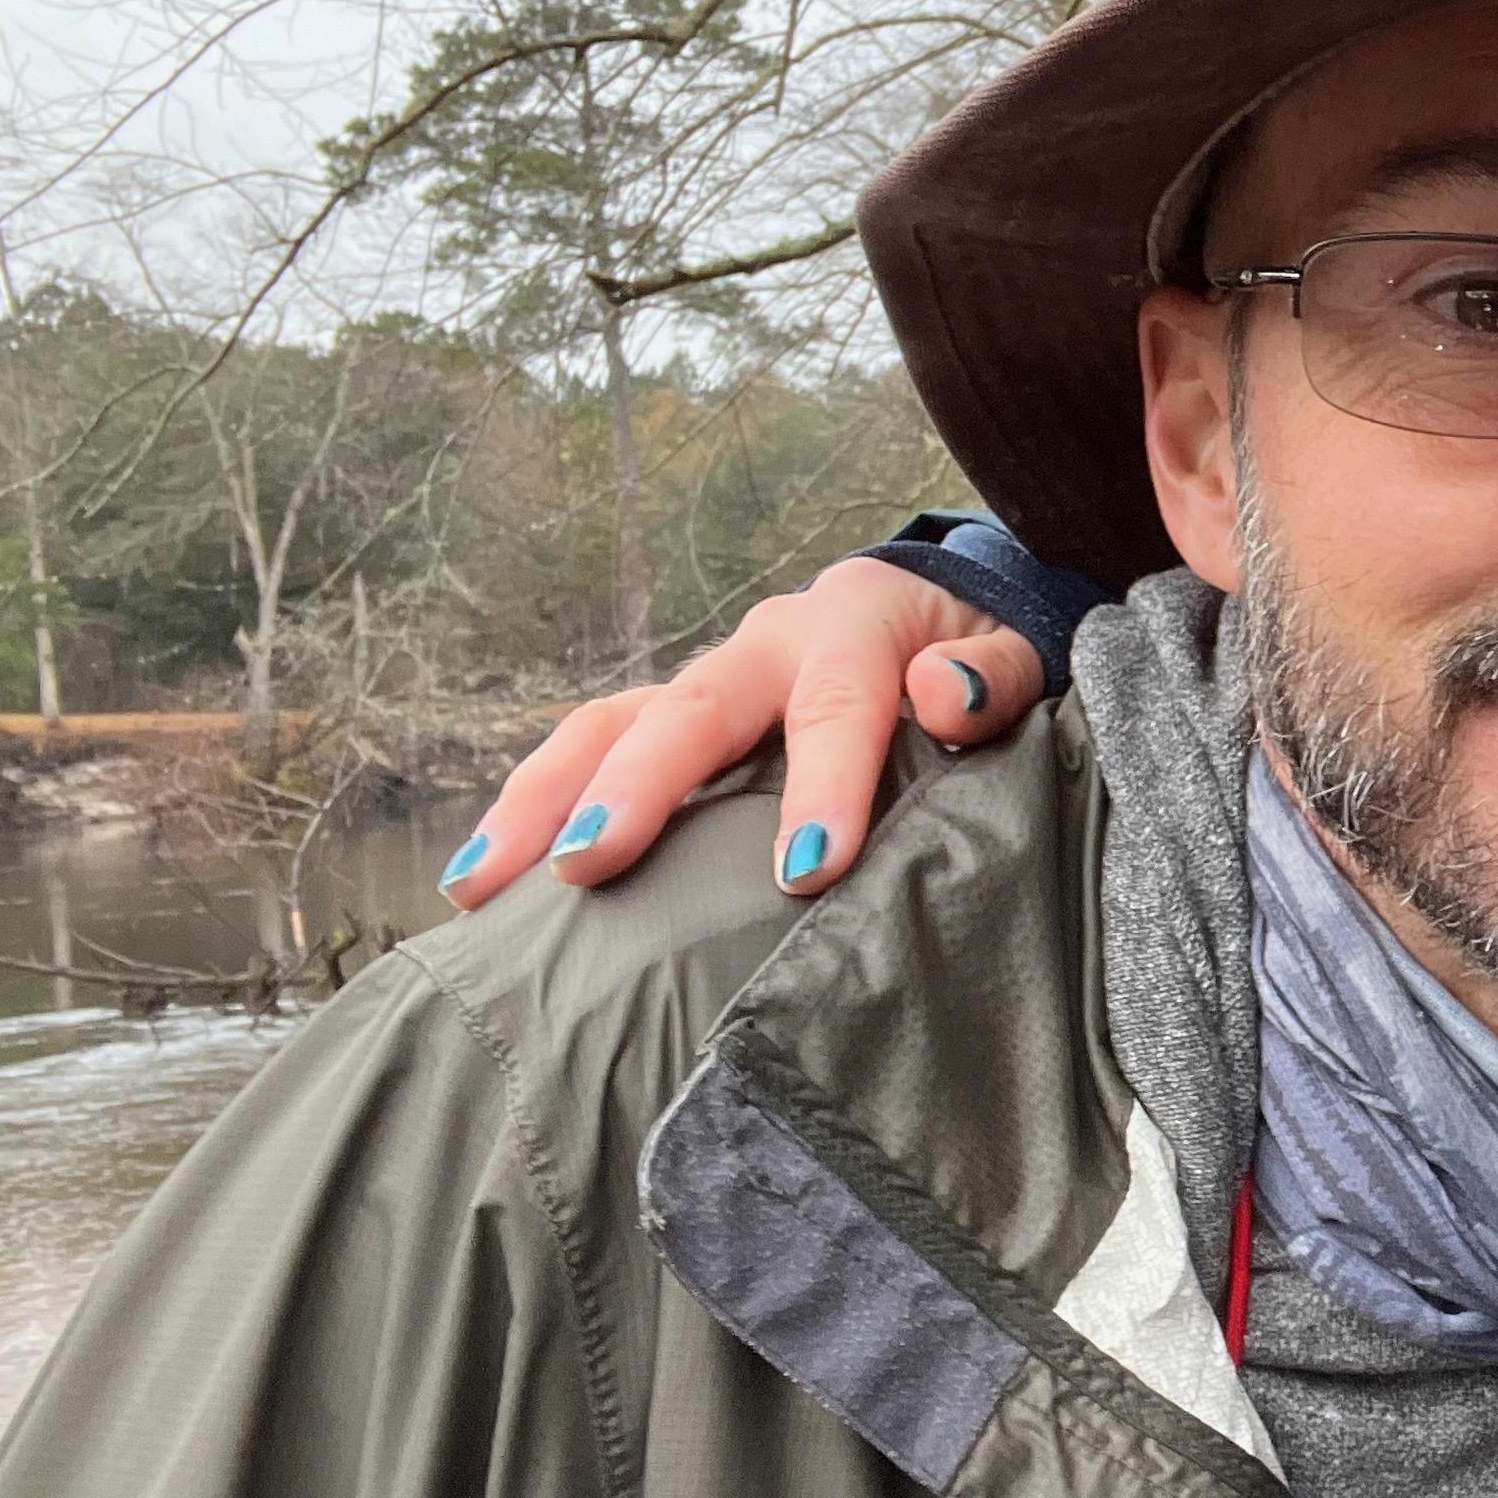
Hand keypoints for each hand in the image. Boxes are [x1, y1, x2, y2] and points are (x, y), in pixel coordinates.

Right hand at [437, 559, 1046, 908]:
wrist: (951, 610)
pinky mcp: (677, 715)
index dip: (822, 784)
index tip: (805, 868)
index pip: (836, 705)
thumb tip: (943, 692)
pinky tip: (484, 886)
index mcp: (857, 623)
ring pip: (609, 725)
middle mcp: (767, 642)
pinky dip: (539, 808)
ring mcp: (711, 678)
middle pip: (689, 709)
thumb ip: (992, 675)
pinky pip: (594, 751)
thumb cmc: (984, 652)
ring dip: (542, 801)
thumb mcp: (1017, 653)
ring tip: (479, 886)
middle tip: (587, 866)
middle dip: (635, 788)